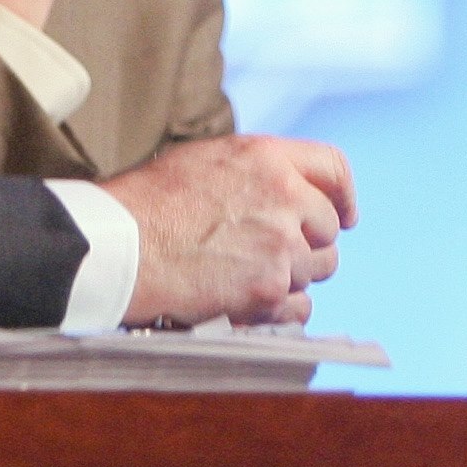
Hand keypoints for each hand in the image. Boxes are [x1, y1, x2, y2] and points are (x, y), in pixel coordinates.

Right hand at [102, 135, 357, 327]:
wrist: (122, 244)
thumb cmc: (150, 202)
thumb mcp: (206, 160)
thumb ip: (256, 170)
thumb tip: (283, 186)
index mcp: (268, 157)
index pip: (334, 168)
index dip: (343, 195)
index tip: (344, 214)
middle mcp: (285, 198)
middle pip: (329, 227)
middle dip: (308, 241)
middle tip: (273, 252)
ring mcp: (281, 247)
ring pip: (318, 268)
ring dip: (293, 274)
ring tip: (248, 273)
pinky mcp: (269, 290)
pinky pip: (302, 306)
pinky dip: (284, 308)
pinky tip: (253, 301)